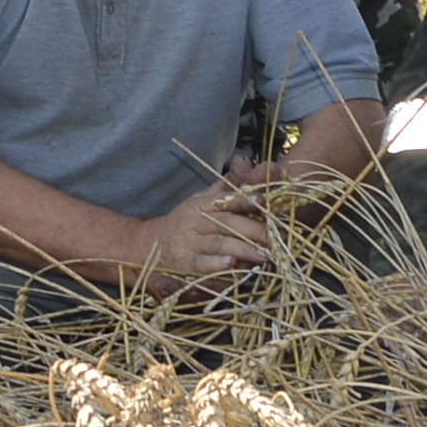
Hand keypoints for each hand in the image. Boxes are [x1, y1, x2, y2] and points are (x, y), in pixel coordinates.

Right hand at [124, 183, 271, 288]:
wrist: (147, 246)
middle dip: (255, 230)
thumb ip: (229, 186)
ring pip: (218, 243)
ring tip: (264, 256)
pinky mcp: (182, 264)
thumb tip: (247, 160)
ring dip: (242, 249)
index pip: (226, 199)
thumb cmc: (185, 223)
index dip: (244, 198)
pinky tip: (231, 265)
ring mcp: (188, 242)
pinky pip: (199, 264)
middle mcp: (196, 221)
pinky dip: (215, 265)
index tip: (263, 199)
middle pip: (227, 223)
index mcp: (204, 204)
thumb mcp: (204, 201)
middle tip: (279, 238)